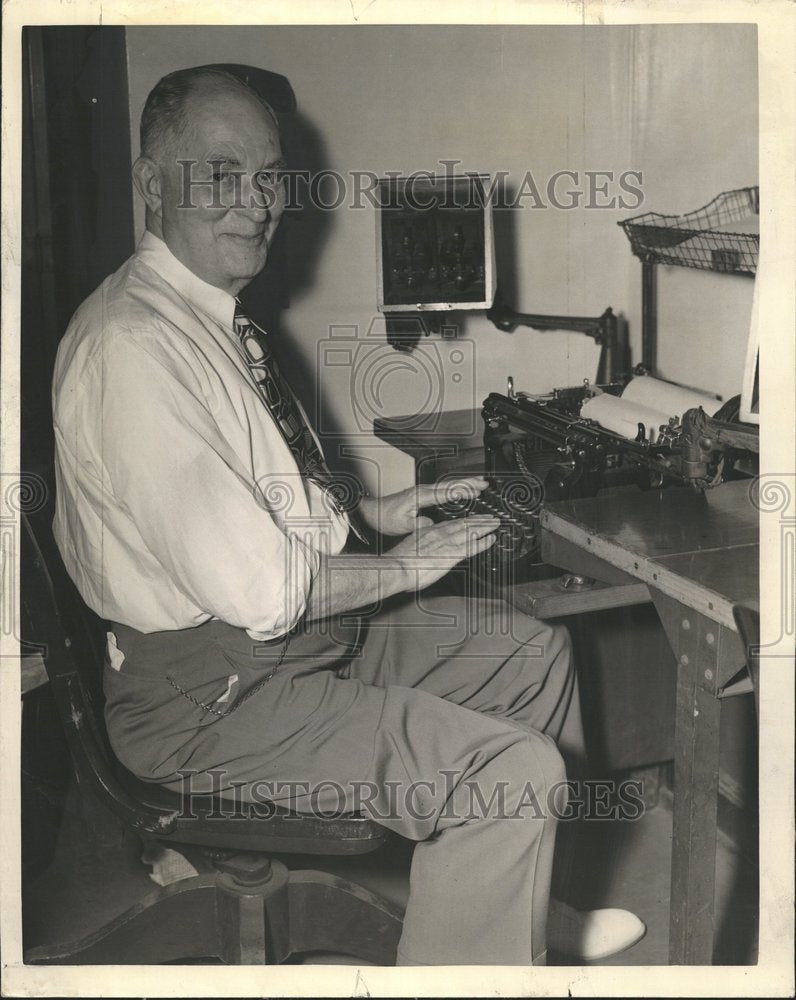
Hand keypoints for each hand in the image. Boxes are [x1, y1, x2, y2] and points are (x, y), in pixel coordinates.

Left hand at [359, 476, 489, 535]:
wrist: (373, 512)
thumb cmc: (385, 518)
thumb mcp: (402, 525)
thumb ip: (418, 524)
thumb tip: (432, 524)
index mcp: (420, 496)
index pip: (445, 492)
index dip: (462, 491)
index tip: (475, 491)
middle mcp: (422, 490)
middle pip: (449, 484)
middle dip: (468, 482)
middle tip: (484, 483)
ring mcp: (422, 490)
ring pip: (447, 484)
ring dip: (463, 483)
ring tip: (479, 483)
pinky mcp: (421, 494)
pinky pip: (443, 488)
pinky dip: (455, 488)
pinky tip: (462, 490)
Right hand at [390, 515, 498, 590]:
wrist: (396, 568)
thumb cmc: (398, 563)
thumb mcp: (409, 549)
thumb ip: (419, 547)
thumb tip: (423, 552)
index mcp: (427, 532)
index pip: (449, 524)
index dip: (463, 521)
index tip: (471, 520)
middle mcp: (438, 534)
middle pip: (462, 524)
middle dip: (478, 520)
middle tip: (490, 517)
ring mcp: (446, 543)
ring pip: (470, 531)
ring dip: (484, 527)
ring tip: (495, 523)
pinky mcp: (451, 555)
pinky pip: (471, 546)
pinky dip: (483, 542)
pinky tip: (491, 540)